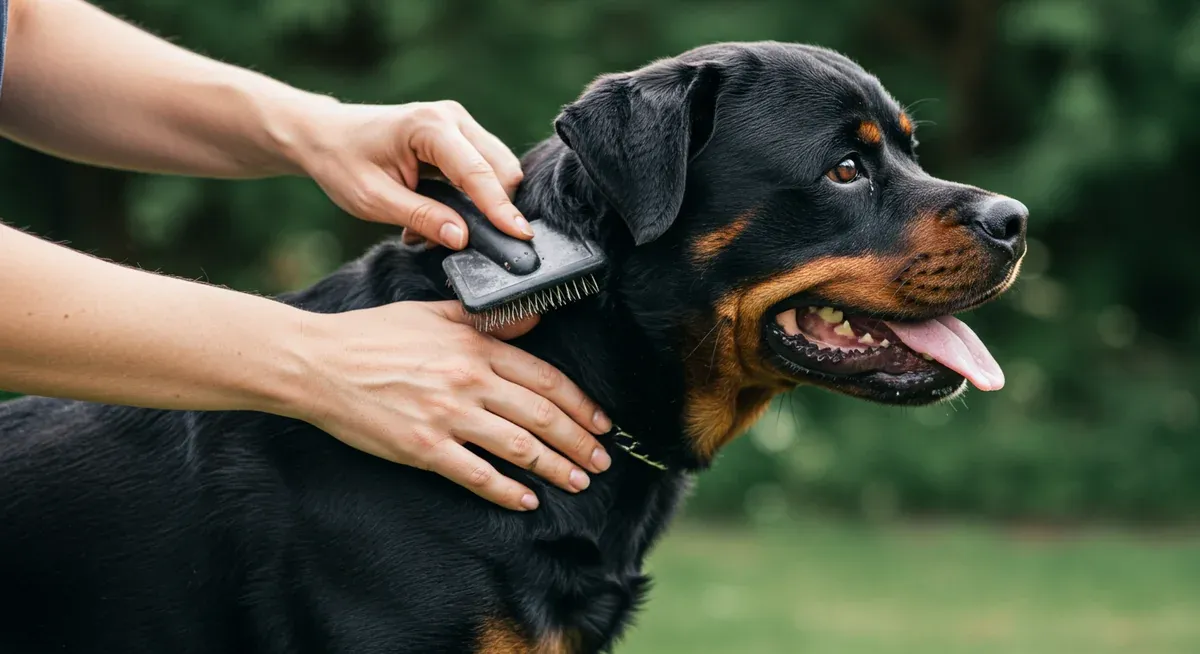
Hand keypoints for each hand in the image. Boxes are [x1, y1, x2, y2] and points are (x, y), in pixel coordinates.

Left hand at [290, 100, 532, 248]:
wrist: (325, 135)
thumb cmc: (342, 163)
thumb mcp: (373, 200)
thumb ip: (421, 218)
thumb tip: (463, 239)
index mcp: (429, 127)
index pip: (478, 173)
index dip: (501, 208)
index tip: (521, 236)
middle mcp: (453, 118)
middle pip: (501, 168)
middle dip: (498, 207)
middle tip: (473, 244)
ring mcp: (460, 124)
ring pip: (499, 169)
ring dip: (485, 204)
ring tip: (445, 228)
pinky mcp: (461, 137)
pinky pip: (485, 169)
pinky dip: (475, 196)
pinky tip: (445, 213)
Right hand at [293, 300, 612, 510]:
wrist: (320, 363)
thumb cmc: (373, 336)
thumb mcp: (434, 313)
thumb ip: (487, 318)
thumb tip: (534, 317)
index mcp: (475, 346)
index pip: (546, 379)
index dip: (580, 405)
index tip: (601, 423)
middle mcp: (470, 380)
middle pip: (542, 416)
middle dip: (579, 443)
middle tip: (601, 462)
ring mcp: (448, 416)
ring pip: (519, 447)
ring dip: (556, 468)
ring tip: (578, 482)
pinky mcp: (424, 448)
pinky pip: (477, 474)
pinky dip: (507, 491)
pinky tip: (527, 500)